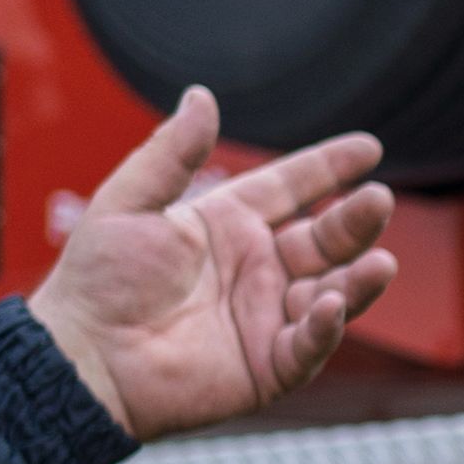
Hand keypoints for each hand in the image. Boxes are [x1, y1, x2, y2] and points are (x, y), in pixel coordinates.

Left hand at [26, 89, 394, 443]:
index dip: (330, 168)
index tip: (368, 148)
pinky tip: (330, 305)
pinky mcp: (266, 366)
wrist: (82, 356)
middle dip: (356, 220)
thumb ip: (172, 153)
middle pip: (324, 238)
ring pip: (330, 291)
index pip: (292, 188)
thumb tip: (201, 96)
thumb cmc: (97, 281)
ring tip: (381, 261)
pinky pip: (308, 345)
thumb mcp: (130, 203)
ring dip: (358, 277)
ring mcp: (265, 316)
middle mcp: (256, 268)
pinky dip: (325, 328)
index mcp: (228, 225)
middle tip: (378, 199)